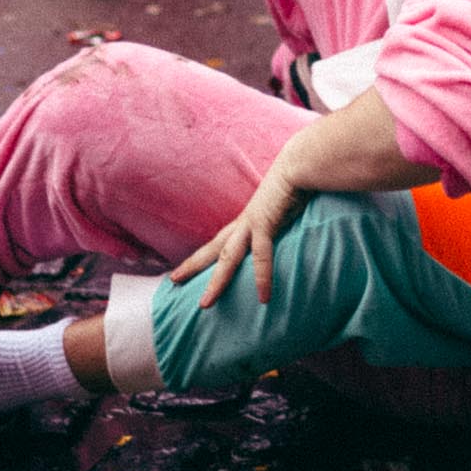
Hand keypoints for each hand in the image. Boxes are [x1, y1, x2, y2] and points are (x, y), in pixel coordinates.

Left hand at [169, 153, 308, 307]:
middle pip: (212, 249)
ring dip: (216, 282)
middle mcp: (243, 223)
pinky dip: (262, 278)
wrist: (298, 165)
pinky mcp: (265, 224)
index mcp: (246, 221)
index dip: (202, 256)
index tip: (185, 268)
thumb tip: (283, 229)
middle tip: (172, 281)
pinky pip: (262, 256)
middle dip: (192, 266)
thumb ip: (279, 222)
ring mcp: (251, 224)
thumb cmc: (294, 183)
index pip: (219, 242)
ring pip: (227, 258)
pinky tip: (264, 298)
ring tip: (205, 304)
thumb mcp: (283, 208)